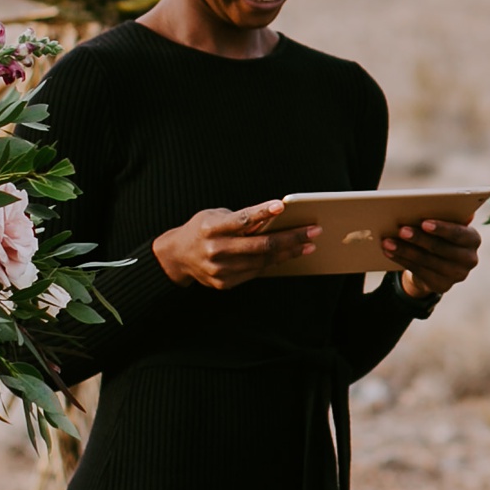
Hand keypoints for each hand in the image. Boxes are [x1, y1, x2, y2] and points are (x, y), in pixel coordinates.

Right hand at [152, 202, 316, 289]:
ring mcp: (220, 269)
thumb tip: (276, 219)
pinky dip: (272, 263)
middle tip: (313, 231)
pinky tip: (287, 255)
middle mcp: (215, 250)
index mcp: (211, 228)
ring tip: (307, 245)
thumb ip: (241, 219)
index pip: (241, 220)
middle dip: (291, 238)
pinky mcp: (224, 283)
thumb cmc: (202, 230)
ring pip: (262, 261)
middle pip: (260, 245)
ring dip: (288, 253)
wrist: (176, 257)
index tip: (282, 206)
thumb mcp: (216, 216)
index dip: (262, 212)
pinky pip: (254, 272)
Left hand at [383, 218, 480, 299]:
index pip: (459, 234)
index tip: (424, 222)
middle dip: (419, 239)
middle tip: (401, 230)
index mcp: (473, 239)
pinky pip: (419, 272)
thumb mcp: (445, 225)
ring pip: (427, 261)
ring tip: (388, 241)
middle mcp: (470, 259)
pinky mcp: (442, 286)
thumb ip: (447, 215)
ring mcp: (457, 275)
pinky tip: (390, 252)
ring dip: (405, 250)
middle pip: (441, 248)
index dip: (442, 228)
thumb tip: (445, 203)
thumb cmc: (441, 236)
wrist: (439, 265)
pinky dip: (402, 260)